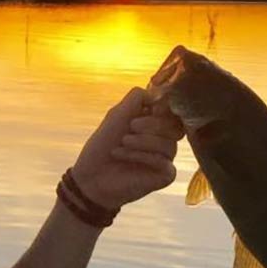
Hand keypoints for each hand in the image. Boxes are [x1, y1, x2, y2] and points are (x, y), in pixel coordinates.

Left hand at [71, 87, 183, 209]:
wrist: (91, 174)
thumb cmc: (103, 144)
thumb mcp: (117, 114)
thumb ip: (138, 97)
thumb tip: (161, 92)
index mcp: (155, 122)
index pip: (173, 110)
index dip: (163, 107)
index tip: (148, 109)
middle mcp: (164, 139)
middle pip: (175, 125)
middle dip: (151, 124)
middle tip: (130, 127)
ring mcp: (165, 157)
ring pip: (169, 145)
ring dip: (142, 142)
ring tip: (122, 143)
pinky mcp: (165, 175)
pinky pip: (164, 162)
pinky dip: (141, 156)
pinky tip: (122, 155)